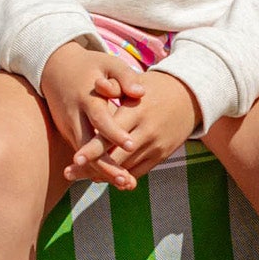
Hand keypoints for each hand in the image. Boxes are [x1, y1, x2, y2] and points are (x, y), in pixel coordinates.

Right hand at [40, 38, 143, 185]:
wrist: (53, 67)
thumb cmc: (89, 65)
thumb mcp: (108, 63)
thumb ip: (125, 77)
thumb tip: (141, 92)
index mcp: (86, 98)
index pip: (100, 119)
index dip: (114, 133)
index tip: (131, 144)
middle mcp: (74, 116)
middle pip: (88, 146)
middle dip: (106, 165)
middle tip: (125, 180)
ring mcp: (68, 127)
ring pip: (84, 155)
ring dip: (102, 171)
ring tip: (126, 184)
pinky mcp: (68, 133)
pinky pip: (83, 154)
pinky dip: (97, 167)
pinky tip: (115, 177)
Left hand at [69, 70, 201, 187]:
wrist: (189, 97)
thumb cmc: (152, 88)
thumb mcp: (134, 82)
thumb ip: (114, 85)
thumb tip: (97, 84)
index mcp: (136, 112)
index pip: (112, 134)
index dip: (93, 148)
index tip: (75, 159)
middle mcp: (146, 132)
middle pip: (116, 156)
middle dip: (92, 166)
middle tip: (69, 173)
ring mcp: (155, 146)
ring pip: (126, 167)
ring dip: (103, 173)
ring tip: (78, 175)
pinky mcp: (161, 155)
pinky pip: (138, 171)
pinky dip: (121, 175)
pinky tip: (101, 176)